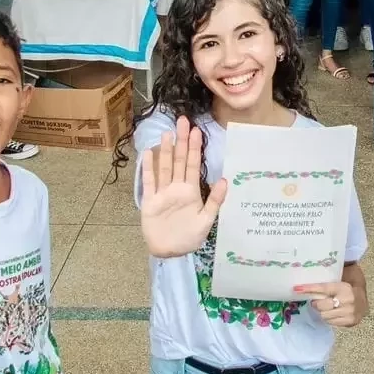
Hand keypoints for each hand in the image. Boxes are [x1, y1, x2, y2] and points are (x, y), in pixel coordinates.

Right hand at [138, 117, 227, 256]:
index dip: (195, 148)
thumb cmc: (189, 237)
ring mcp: (162, 193)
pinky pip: (149, 182)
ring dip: (166, 151)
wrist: (169, 252)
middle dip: (181, 141)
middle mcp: (176, 187)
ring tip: (167, 133)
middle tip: (183, 121)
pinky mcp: (150, 201)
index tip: (197, 131)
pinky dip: (148, 168)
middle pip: (179, 160)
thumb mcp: (206, 221)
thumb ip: (214, 201)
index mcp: (191, 191)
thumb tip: (225, 180)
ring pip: (164, 167)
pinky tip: (148, 154)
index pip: (193, 165)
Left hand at [294, 279, 361, 326]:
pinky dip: (329, 318)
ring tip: (326, 308)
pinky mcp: (350, 321)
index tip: (297, 289)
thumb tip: (304, 286)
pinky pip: (331, 322)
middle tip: (316, 302)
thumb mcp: (339, 282)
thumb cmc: (347, 289)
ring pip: (325, 315)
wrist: (363, 300)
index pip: (323, 288)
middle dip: (316, 304)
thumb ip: (326, 284)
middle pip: (322, 305)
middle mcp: (348, 300)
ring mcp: (350, 312)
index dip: (309, 289)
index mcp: (344, 287)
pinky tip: (333, 313)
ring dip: (322, 312)